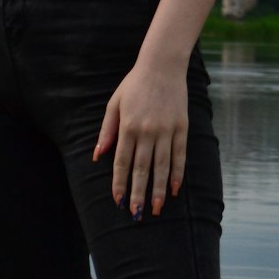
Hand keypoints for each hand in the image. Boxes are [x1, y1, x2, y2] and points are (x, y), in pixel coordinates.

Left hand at [93, 59, 187, 219]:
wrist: (162, 64)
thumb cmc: (135, 84)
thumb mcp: (114, 103)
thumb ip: (107, 130)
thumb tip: (97, 156)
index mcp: (128, 126)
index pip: (122, 162)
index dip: (119, 183)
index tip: (118, 201)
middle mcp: (147, 130)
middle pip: (142, 168)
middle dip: (139, 193)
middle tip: (137, 214)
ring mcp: (166, 129)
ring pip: (162, 165)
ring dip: (159, 189)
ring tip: (157, 209)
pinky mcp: (181, 126)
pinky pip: (180, 154)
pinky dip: (178, 172)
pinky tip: (175, 188)